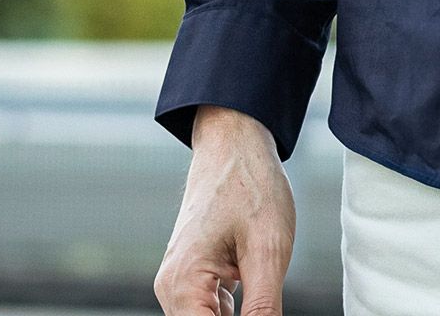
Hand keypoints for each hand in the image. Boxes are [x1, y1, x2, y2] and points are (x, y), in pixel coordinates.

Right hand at [153, 106, 295, 313]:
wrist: (235, 141)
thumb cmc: (250, 184)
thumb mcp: (268, 250)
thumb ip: (263, 309)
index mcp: (182, 286)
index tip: (263, 310)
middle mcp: (171, 288)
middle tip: (265, 295)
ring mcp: (179, 281)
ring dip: (238, 313)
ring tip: (255, 274)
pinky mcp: (193, 275)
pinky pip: (210, 309)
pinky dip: (234, 310)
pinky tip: (252, 284)